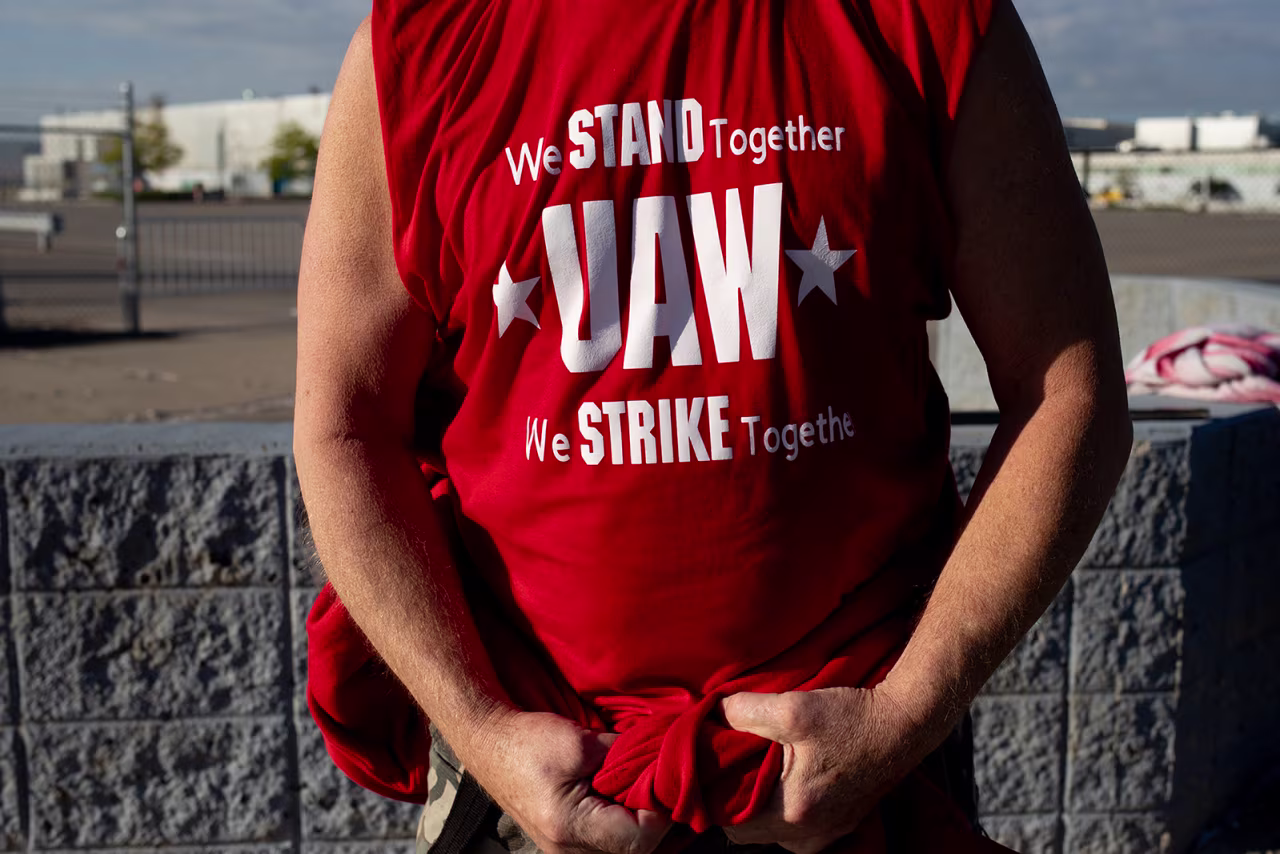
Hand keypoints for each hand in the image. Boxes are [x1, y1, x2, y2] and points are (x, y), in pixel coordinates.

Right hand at [454, 708, 671, 853]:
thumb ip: (623, 757)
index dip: (661, 812)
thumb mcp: (582, 743)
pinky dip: (622, 825)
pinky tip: (626, 800)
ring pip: (621, 851)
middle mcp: (568, 850)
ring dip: (639, 824)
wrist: (490, 743)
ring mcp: (564, 851)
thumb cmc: (528, 741)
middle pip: (633, 850)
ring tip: (645, 791)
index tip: (664, 782)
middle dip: (654, 819)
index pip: (639, 839)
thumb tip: (656, 762)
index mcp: (571, 826)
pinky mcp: (564, 842)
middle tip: (662, 786)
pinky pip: (606, 845)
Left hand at [720, 687, 922, 853]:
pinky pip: (796, 830)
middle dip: (734, 802)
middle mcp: (810, 833)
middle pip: (750, 832)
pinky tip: (783, 779)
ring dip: (759, 808)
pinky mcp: (840, 823)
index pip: (731, 825)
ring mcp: (828, 832)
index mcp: (794, 811)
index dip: (714, 798)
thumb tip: (713, 713)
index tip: (712, 770)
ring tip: (756, 771)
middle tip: (730, 767)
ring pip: (772, 834)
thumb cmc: (852, 718)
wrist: (904, 724)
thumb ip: (745, 711)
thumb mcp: (793, 707)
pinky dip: (783, 810)